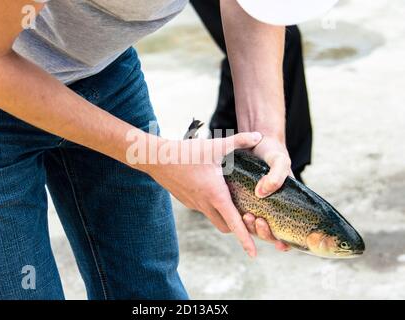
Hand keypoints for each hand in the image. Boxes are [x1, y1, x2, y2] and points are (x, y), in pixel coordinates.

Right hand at [144, 132, 262, 256]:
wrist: (157, 159)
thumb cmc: (186, 153)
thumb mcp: (215, 146)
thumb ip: (239, 141)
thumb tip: (260, 136)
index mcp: (215, 195)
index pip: (234, 224)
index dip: (245, 240)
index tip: (253, 254)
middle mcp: (205, 204)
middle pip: (225, 226)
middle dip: (238, 228)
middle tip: (249, 217)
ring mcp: (194, 204)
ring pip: (214, 217)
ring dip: (224, 215)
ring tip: (234, 202)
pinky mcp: (187, 200)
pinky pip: (203, 208)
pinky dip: (213, 206)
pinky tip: (215, 190)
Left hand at [247, 135, 292, 250]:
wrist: (255, 140)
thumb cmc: (273, 152)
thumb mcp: (279, 161)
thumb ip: (277, 176)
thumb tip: (261, 193)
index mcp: (286, 202)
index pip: (289, 230)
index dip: (286, 242)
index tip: (280, 243)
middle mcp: (272, 206)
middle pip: (270, 231)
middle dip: (264, 233)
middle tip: (256, 220)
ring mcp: (257, 203)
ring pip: (254, 224)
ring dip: (250, 227)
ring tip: (246, 216)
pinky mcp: (242, 198)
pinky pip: (240, 212)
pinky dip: (238, 216)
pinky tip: (235, 214)